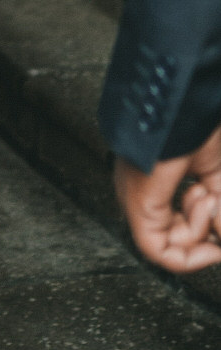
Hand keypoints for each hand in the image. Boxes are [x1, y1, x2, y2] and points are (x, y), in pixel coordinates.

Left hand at [115, 129, 220, 271]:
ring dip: (201, 229)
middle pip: (171, 243)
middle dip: (205, 235)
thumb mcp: (214, 174)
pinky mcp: (138, 203)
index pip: (175, 231)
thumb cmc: (192, 122)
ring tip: (208, 192)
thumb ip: (219, 210)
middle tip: (217, 203)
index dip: (205, 237)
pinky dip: (190, 245)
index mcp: (154, 187)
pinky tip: (207, 204)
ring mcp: (136, 200)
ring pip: (166, 249)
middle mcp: (141, 196)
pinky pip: (157, 250)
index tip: (220, 224)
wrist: (181, 98)